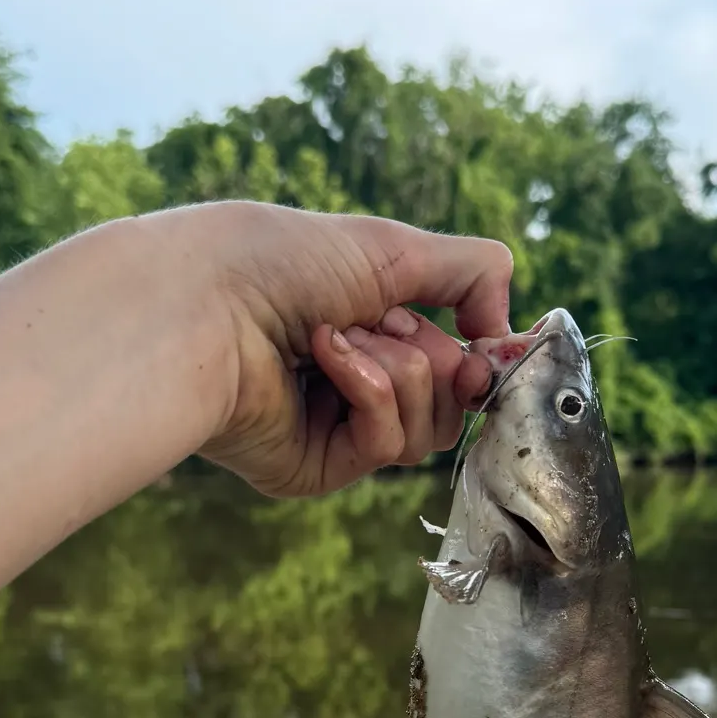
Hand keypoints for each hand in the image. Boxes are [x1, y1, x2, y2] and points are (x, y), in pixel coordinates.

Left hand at [166, 202, 511, 496]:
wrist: (208, 301)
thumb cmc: (285, 262)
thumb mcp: (397, 247)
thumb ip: (473, 273)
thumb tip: (508, 331)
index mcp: (366, 332)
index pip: (451, 365)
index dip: (477, 360)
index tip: (493, 345)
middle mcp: (351, 385)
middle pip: (450, 405)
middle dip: (433, 358)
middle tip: (387, 323)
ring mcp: (332, 432)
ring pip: (427, 431)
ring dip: (399, 371)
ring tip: (340, 335)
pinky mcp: (313, 470)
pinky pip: (386, 447)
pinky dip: (371, 393)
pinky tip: (327, 357)